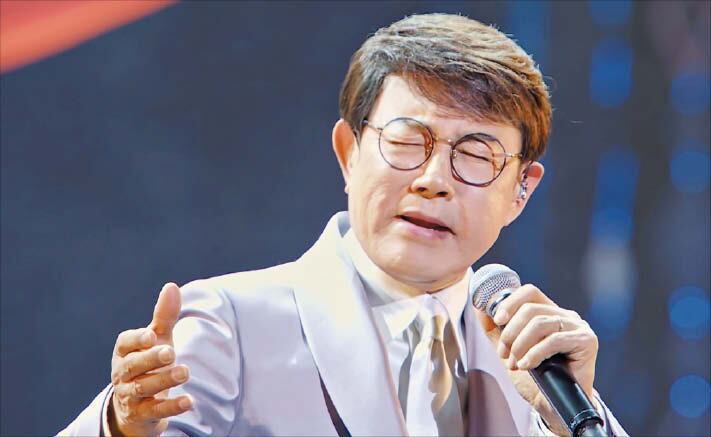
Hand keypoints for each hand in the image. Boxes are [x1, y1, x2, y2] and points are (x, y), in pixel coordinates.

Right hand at [109, 283, 192, 436]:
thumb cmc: (148, 365)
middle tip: (170, 351)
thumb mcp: (157, 340)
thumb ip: (164, 316)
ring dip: (163, 380)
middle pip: (133, 366)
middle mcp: (123, 374)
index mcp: (125, 352)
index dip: (137, 339)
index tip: (152, 335)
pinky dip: (171, 407)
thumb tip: (171, 286)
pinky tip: (189, 401)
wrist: (137, 408)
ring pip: (143, 388)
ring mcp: (130, 396)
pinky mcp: (142, 415)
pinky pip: (155, 411)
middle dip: (151, 358)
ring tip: (185, 372)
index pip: (125, 343)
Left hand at [475, 284, 598, 435]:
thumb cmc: (536, 379)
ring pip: (539, 323)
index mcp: (550, 312)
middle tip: (504, 354)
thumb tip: (479, 310)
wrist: (554, 407)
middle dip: (510, 332)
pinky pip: (554, 340)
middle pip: (530, 309)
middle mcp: (566, 316)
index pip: (529, 292)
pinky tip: (527, 366)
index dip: (510, 302)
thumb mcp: (510, 351)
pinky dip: (535, 353)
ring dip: (520, 345)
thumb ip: (496, 331)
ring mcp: (578, 327)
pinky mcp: (587, 341)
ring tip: (515, 363)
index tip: (497, 320)